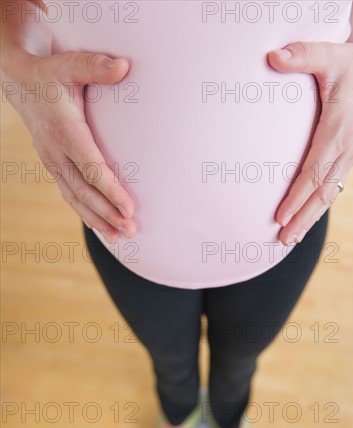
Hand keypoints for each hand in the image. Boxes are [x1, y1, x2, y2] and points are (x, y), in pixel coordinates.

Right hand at [4, 50, 136, 243]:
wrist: (20, 82)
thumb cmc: (50, 73)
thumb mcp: (69, 63)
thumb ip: (95, 67)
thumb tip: (125, 66)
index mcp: (65, 132)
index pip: (91, 168)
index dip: (111, 191)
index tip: (129, 209)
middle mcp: (56, 152)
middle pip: (85, 191)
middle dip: (108, 213)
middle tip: (132, 230)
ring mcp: (53, 161)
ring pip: (75, 198)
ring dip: (98, 219)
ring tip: (120, 237)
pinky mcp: (54, 165)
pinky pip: (69, 194)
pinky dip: (84, 212)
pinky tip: (100, 227)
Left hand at [267, 32, 352, 244]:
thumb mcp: (331, 54)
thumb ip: (303, 55)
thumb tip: (273, 56)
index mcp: (337, 132)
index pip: (313, 172)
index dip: (296, 197)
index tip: (280, 217)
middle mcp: (345, 149)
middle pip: (321, 193)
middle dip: (302, 218)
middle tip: (282, 240)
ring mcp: (349, 156)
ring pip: (328, 195)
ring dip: (310, 218)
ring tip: (291, 239)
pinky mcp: (348, 157)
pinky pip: (333, 187)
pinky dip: (319, 206)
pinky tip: (307, 218)